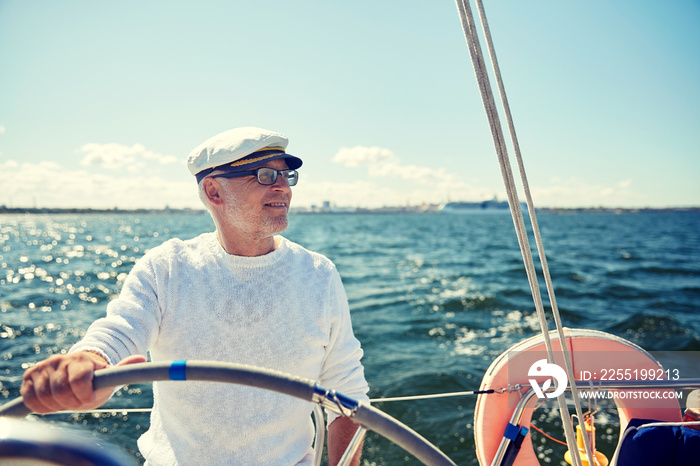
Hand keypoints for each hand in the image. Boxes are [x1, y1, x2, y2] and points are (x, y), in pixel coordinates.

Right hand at [20, 352, 145, 413]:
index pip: (79, 380)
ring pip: (43, 396)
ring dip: (56, 405)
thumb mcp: (108, 376)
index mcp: (82, 360)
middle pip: (60, 391)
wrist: (73, 373)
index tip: (89, 398)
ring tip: (66, 400)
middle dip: (70, 403)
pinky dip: (40, 405)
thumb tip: (141, 357)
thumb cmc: (94, 379)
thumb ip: (123, 369)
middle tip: (77, 401)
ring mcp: (43, 366)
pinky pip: (29, 398)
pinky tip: (51, 402)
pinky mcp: (30, 375)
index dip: (84, 395)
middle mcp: (60, 360)